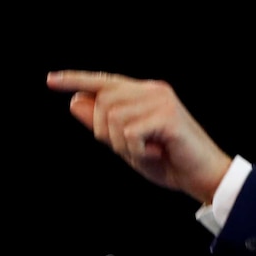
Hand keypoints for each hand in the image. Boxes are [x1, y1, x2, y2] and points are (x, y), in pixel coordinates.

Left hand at [47, 70, 231, 203]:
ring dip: (124, 145)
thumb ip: (102, 124)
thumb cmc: (169, 161)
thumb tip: (74, 102)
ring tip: (147, 152)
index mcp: (144, 93)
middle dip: (106, 133)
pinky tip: (156, 154)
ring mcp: (160, 100)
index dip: (76, 80)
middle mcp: (152, 90)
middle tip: (133, 150)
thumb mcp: (127, 145)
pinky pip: (130, 133)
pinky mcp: (167, 116)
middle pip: (103, 103)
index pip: (104, 81)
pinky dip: (137, 151)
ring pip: (113, 119)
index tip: (50, 80)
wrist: (204, 176)